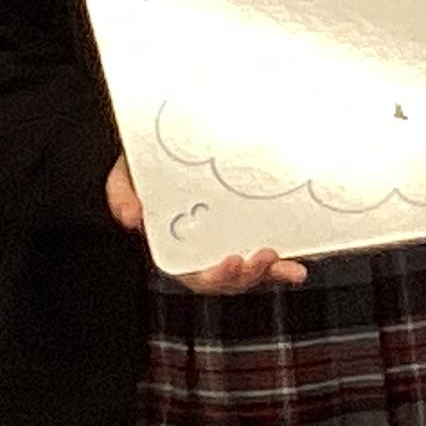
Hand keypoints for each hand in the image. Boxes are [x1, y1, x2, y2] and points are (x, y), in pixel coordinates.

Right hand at [103, 156, 305, 293]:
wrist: (167, 146)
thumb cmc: (145, 166)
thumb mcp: (126, 175)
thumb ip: (121, 195)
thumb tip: (134, 218)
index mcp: (177, 249)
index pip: (195, 275)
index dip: (215, 277)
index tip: (231, 260)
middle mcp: (206, 252)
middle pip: (229, 279)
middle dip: (248, 276)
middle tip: (263, 256)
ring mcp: (230, 241)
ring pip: (253, 271)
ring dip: (271, 272)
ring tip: (287, 264)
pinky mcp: (251, 228)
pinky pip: (271, 251)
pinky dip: (287, 260)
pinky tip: (304, 262)